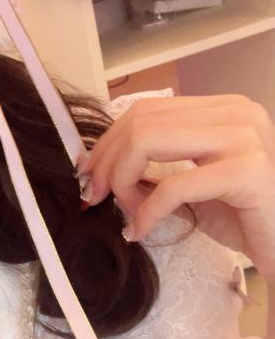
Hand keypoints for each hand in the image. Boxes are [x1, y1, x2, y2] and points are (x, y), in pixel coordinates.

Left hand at [77, 94, 274, 279]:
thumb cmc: (244, 217)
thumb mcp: (191, 185)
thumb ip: (154, 168)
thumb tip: (101, 166)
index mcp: (223, 108)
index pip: (145, 110)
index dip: (108, 141)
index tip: (89, 173)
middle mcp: (237, 113)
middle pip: (141, 122)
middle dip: (107, 161)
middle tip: (96, 195)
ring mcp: (246, 138)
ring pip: (148, 142)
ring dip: (122, 182)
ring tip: (124, 212)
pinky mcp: (249, 171)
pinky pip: (173, 186)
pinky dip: (146, 211)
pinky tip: (140, 230)